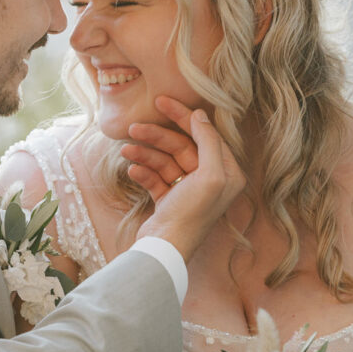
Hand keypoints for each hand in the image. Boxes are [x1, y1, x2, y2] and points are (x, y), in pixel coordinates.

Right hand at [125, 96, 244, 261]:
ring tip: (126, 150)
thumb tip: (201, 115)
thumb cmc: (192, 214)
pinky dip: (143, 172)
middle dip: (157, 136)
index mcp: (226, 173)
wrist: (165, 249)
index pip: (205, 135)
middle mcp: (210, 180)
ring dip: (145, 154)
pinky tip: (132, 170)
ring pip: (165, 161)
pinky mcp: (169, 201)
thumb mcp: (210, 175)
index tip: (163, 102)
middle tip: (135, 125)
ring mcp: (188, 191)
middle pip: (182, 146)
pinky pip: (155, 178)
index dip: (184, 117)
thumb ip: (209, 141)